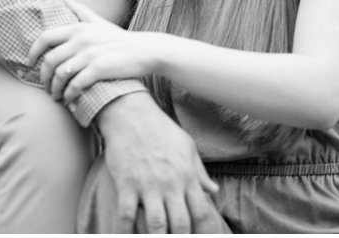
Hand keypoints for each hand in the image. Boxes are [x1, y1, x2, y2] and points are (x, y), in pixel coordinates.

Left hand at [28, 0, 163, 102]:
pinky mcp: (100, 68)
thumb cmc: (121, 39)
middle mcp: (81, 39)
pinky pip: (76, 84)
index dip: (33, 52)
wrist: (147, 51)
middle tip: (45, 88)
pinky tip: (69, 100)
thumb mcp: (100, 22)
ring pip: (61, 74)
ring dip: (55, 89)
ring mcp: (90, 54)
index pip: (45, 38)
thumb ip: (82, 11)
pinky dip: (69, 94)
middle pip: (50, 60)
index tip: (29, 64)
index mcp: (78, 28)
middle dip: (44, 77)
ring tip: (56, 97)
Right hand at [97, 93, 218, 232]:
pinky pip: (126, 214)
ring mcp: (147, 185)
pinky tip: (127, 234)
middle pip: (181, 224)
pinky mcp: (126, 183)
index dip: (204, 232)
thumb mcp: (187, 146)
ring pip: (156, 224)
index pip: (202, 214)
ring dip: (157, 237)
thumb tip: (213, 190)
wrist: (130, 113)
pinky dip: (126, 230)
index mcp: (187, 177)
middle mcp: (170, 184)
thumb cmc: (160, 128)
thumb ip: (199, 171)